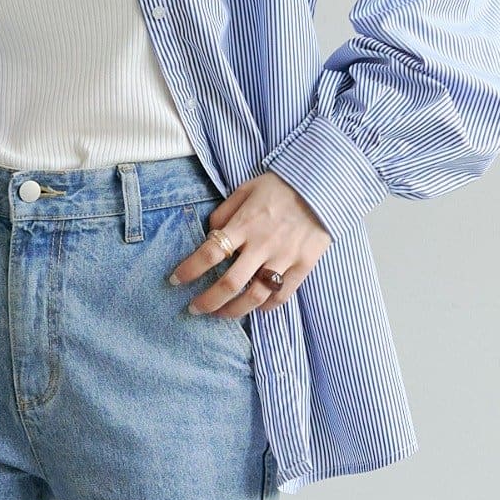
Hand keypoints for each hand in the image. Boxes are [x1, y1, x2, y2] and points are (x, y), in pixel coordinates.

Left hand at [167, 170, 330, 318]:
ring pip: (254, 297)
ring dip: (232, 311)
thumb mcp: (246, 189)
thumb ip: (225, 212)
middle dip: (207, 301)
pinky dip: (264, 307)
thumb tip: (209, 235)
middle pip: (228, 283)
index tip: (176, 280)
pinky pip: (281, 296)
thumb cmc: (281, 186)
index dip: (188, 270)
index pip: (209, 253)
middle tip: (194, 308)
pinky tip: (253, 307)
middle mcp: (262, 244)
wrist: (324, 185)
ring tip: (220, 314)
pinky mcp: (303, 266)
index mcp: (244, 223)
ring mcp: (284, 257)